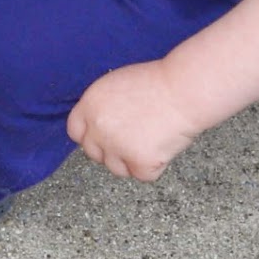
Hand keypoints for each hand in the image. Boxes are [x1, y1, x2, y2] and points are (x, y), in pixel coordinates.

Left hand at [67, 60, 201, 181]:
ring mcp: (117, 147)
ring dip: (131, 162)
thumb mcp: (116, 85)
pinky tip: (164, 147)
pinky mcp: (139, 161)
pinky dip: (155, 167)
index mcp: (89, 106)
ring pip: (116, 169)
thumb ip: (102, 107)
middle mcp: (97, 128)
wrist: (184, 91)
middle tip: (133, 141)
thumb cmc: (158, 82)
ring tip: (151, 142)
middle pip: (93, 153)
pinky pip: (143, 175)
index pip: (75, 132)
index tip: (103, 138)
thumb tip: (99, 124)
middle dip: (110, 151)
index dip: (90, 136)